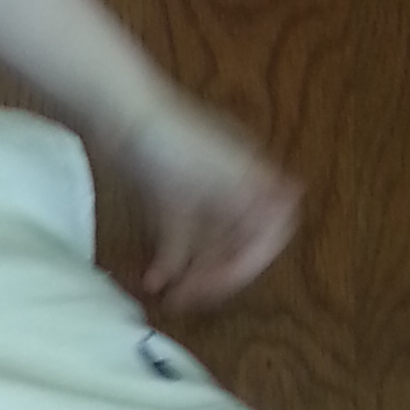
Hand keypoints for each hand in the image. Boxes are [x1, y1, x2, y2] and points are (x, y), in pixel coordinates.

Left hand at [115, 92, 300, 311]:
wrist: (115, 109)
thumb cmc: (170, 135)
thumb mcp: (215, 167)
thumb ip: (251, 188)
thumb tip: (293, 199)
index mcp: (252, 176)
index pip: (271, 229)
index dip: (255, 259)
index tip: (230, 282)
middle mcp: (231, 185)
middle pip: (238, 241)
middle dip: (219, 274)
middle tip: (195, 299)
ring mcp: (198, 192)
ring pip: (207, 244)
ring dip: (193, 273)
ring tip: (173, 299)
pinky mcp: (166, 196)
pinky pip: (175, 237)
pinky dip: (167, 260)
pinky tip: (153, 280)